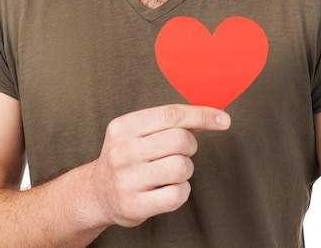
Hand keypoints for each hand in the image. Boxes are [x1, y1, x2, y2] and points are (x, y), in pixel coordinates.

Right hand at [92, 104, 230, 227]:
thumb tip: (208, 115)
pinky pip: (178, 194)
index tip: (223, 119)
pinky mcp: (134, 205)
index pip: (171, 114)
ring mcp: (127, 180)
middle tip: (181, 151)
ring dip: (186, 169)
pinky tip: (169, 188)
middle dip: (190, 145)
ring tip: (170, 171)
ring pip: (182, 167)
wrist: (97, 193)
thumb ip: (167, 122)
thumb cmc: (125, 157)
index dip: (202, 114)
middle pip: (181, 139)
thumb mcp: (136, 132)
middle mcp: (122, 151)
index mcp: (123, 127)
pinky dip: (182, 191)